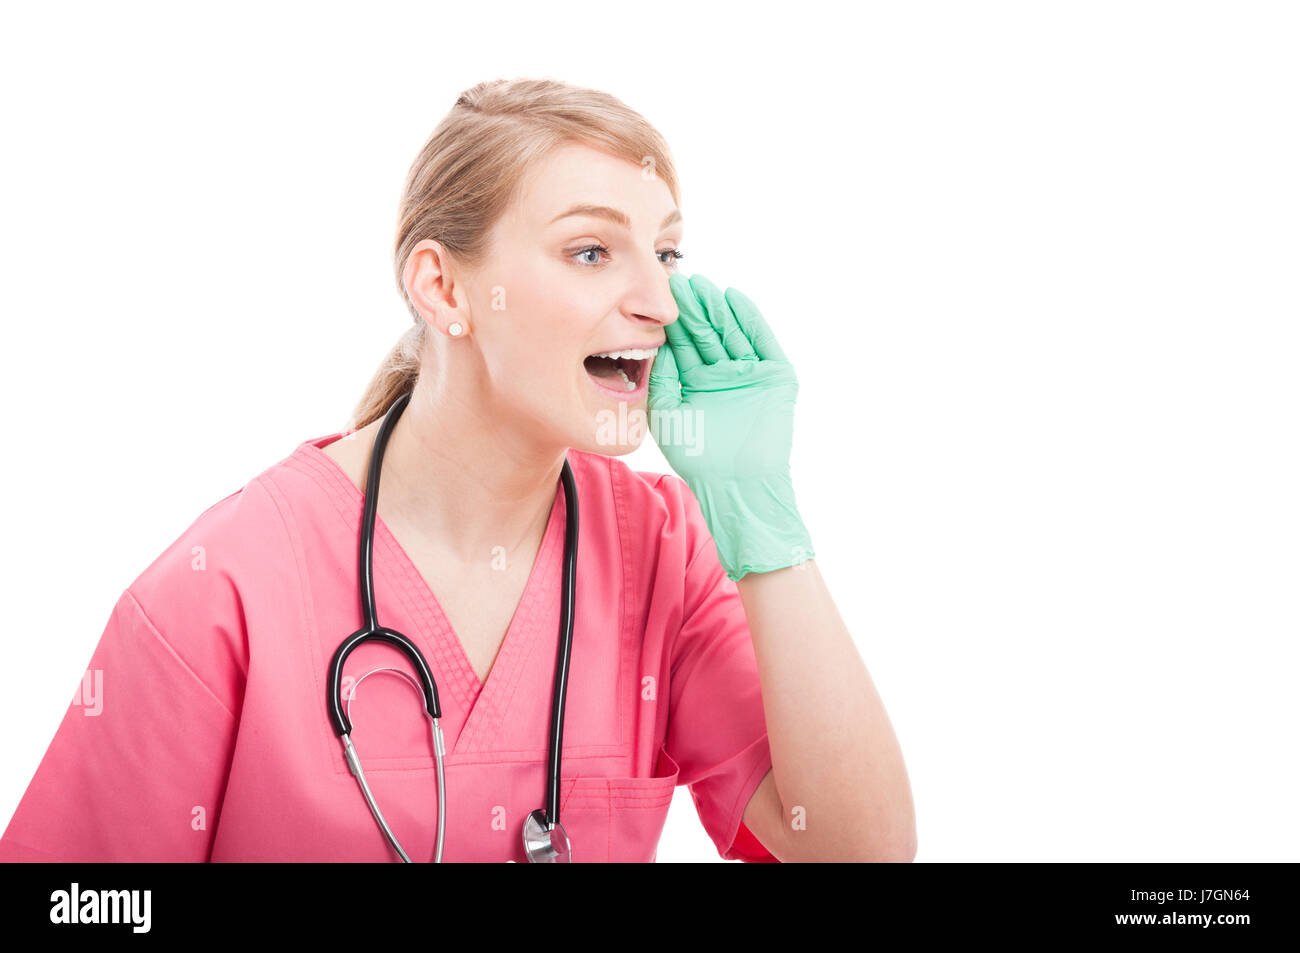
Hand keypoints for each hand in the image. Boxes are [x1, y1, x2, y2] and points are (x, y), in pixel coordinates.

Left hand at [648, 272, 813, 579]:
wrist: (737, 483)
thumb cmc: (698, 456)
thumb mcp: (668, 412)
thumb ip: (661, 378)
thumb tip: (654, 344)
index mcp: (697, 382)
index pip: (684, 343)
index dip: (672, 320)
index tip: (657, 296)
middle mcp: (722, 374)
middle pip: (707, 332)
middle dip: (693, 308)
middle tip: (678, 281)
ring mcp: (748, 374)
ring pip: (731, 332)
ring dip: (717, 308)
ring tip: (702, 285)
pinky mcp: (775, 376)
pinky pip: (761, 341)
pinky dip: (749, 319)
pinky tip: (733, 299)